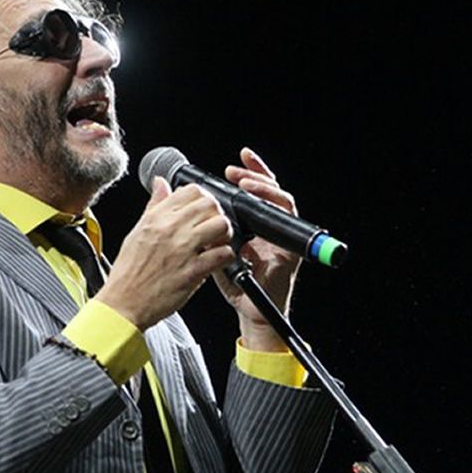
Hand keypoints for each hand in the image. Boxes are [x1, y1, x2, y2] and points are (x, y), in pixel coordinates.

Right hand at [96, 178, 235, 330]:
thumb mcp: (137, 232)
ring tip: (218, 242)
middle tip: (213, 226)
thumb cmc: (129, 272)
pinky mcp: (193, 271)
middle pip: (209, 204)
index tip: (202, 209)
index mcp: (156, 218)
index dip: (202, 197)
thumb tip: (160, 184)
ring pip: (221, 225)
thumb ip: (153, 206)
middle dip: (216, 213)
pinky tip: (218, 260)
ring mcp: (183, 250)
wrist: (124, 303)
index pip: (190, 190)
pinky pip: (223, 254)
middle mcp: (170, 230)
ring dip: (225, 233)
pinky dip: (226, 256)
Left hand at [211, 148, 302, 351]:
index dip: (249, 172)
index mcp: (253, 222)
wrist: (248, 310)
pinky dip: (277, 214)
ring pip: (283, 202)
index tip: (236, 163)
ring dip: (266, 190)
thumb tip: (182, 199)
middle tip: (236, 171)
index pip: (254, 190)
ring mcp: (282, 237)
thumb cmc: (233, 280)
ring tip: (247, 184)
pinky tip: (263, 208)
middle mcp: (270, 226)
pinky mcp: (289, 251)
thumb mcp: (211, 247)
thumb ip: (200, 225)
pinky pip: (289, 227)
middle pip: (271, 190)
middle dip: (256, 175)